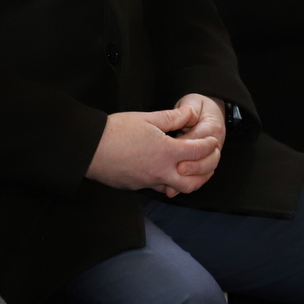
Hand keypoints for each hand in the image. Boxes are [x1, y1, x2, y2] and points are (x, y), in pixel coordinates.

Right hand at [86, 108, 220, 197]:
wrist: (90, 149)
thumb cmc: (116, 130)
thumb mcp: (146, 118)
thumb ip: (172, 118)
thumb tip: (189, 114)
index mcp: (166, 152)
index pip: (198, 151)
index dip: (209, 145)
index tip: (213, 141)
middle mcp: (161, 171)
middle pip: (194, 181)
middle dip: (207, 171)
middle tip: (211, 160)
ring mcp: (149, 182)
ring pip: (177, 189)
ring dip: (190, 181)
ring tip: (193, 170)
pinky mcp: (137, 187)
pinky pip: (159, 188)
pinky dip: (169, 182)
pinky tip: (167, 173)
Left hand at [170, 94, 226, 187]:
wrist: (210, 113)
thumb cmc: (199, 107)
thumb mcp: (193, 103)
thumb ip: (189, 109)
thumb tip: (187, 114)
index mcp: (212, 127)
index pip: (200, 138)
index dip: (187, 145)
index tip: (172, 148)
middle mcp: (215, 145)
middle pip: (209, 161)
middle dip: (194, 166)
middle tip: (178, 169)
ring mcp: (211, 156)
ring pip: (206, 173)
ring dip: (191, 180)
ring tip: (173, 185)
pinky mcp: (205, 164)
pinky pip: (200, 178)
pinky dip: (188, 185)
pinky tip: (172, 189)